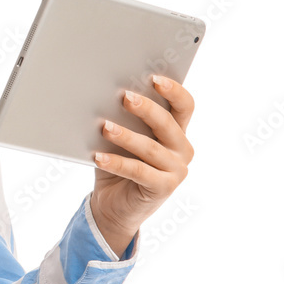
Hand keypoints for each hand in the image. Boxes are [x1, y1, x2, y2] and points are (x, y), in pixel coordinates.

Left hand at [91, 75, 195, 255]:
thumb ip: (122, 120)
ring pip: (150, 148)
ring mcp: (176, 171)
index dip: (174, 91)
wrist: (112, 205)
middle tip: (124, 97)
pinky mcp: (163, 188)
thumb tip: (106, 97)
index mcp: (176, 132)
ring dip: (126, 136)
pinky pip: (138, 171)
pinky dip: (116, 162)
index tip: (154, 78)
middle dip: (146, 108)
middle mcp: (182, 150)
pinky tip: (98, 156)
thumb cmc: (117, 163)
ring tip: (105, 127)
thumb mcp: (120, 139)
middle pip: (167, 124)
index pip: (184, 106)